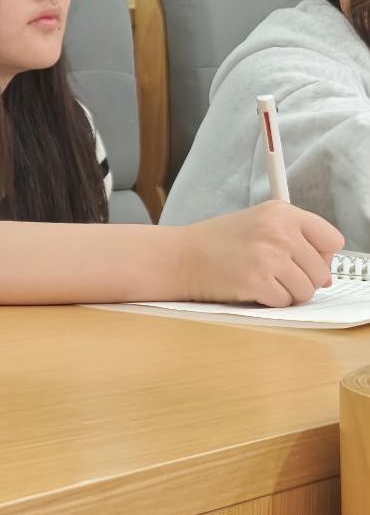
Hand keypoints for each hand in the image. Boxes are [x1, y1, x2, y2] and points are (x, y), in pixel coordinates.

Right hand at [179, 201, 342, 306]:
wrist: (180, 257)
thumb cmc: (216, 243)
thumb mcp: (258, 223)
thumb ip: (294, 238)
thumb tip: (326, 274)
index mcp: (282, 213)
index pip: (333, 240)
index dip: (321, 255)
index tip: (303, 260)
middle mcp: (279, 231)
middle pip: (322, 271)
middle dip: (303, 279)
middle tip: (275, 274)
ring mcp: (269, 256)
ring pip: (306, 291)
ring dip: (287, 292)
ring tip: (262, 281)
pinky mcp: (257, 281)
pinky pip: (284, 302)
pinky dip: (270, 301)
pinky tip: (251, 288)